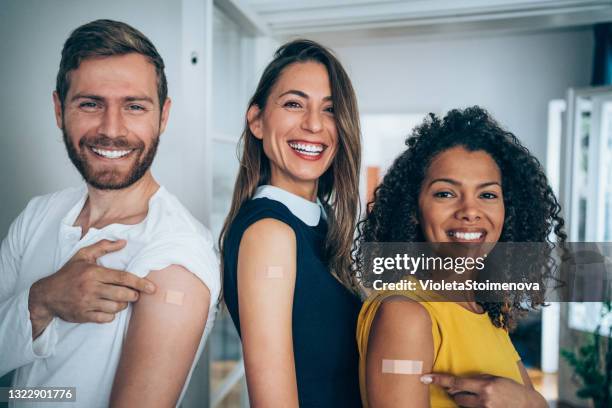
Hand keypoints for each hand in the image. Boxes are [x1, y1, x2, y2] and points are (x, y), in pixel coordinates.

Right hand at [28, 239, 155, 337]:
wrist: (46, 295)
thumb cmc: (68, 273)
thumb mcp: (83, 255)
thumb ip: (103, 246)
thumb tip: (123, 242)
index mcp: (94, 273)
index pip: (123, 278)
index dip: (140, 283)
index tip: (152, 288)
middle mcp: (91, 288)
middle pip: (123, 294)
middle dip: (134, 295)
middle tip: (134, 294)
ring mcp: (87, 303)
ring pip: (116, 307)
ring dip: (123, 304)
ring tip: (120, 299)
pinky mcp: (84, 316)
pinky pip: (106, 318)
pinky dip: (111, 314)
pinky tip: (108, 308)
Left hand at [420, 373, 545, 407]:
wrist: (527, 406)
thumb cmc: (510, 389)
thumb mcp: (493, 379)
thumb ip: (475, 380)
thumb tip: (455, 384)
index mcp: (485, 386)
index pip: (455, 382)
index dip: (438, 380)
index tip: (424, 377)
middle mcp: (483, 400)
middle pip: (456, 397)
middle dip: (456, 393)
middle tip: (466, 390)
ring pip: (462, 405)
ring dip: (464, 401)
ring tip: (480, 397)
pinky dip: (471, 407)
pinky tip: (483, 404)